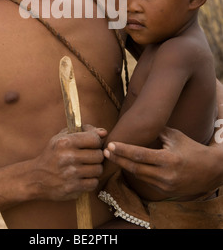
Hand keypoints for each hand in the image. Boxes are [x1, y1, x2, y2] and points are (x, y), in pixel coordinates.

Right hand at [31, 125, 106, 200]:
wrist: (35, 177)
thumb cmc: (52, 154)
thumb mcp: (62, 137)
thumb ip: (84, 131)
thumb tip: (104, 132)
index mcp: (65, 142)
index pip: (94, 139)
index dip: (97, 141)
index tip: (92, 144)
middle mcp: (68, 157)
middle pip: (99, 155)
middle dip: (97, 155)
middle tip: (90, 157)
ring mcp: (70, 174)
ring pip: (98, 170)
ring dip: (95, 169)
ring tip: (86, 167)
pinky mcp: (72, 188)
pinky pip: (93, 183)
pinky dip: (91, 180)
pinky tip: (83, 177)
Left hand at [104, 127, 222, 196]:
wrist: (211, 170)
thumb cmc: (192, 149)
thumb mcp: (175, 136)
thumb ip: (156, 131)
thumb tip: (139, 123)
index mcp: (168, 160)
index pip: (140, 156)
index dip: (123, 151)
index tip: (110, 146)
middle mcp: (165, 175)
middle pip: (135, 168)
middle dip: (118, 160)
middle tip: (104, 152)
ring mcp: (165, 186)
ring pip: (139, 176)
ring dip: (124, 166)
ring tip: (112, 157)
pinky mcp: (165, 192)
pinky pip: (146, 181)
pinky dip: (136, 173)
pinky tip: (126, 165)